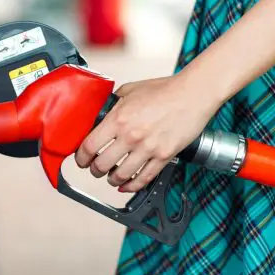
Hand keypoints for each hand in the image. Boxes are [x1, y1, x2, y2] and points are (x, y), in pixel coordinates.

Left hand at [74, 74, 219, 191]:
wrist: (193, 94)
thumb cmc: (164, 89)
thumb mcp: (130, 90)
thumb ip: (114, 103)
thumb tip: (102, 111)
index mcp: (118, 118)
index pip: (89, 146)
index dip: (81, 157)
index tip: (81, 159)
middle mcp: (130, 135)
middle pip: (101, 165)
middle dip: (95, 170)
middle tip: (95, 169)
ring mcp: (148, 148)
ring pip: (120, 175)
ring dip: (112, 179)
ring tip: (111, 177)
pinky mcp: (163, 156)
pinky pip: (143, 178)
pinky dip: (131, 185)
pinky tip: (126, 185)